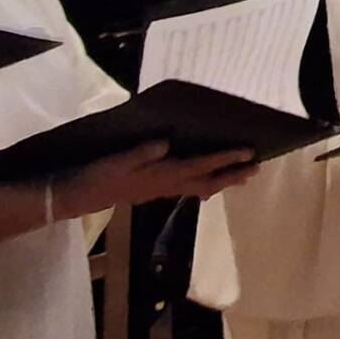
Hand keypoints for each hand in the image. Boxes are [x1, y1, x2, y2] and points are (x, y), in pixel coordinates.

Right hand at [54, 141, 255, 219]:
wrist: (81, 195)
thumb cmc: (100, 173)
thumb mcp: (119, 159)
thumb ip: (142, 151)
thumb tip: (166, 143)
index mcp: (164, 174)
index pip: (203, 165)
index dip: (227, 158)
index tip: (250, 153)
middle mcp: (169, 185)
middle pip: (209, 181)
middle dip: (233, 175)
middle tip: (257, 168)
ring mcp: (163, 191)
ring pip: (201, 188)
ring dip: (223, 181)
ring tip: (244, 176)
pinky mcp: (155, 192)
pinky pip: (189, 190)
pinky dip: (205, 186)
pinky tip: (209, 184)